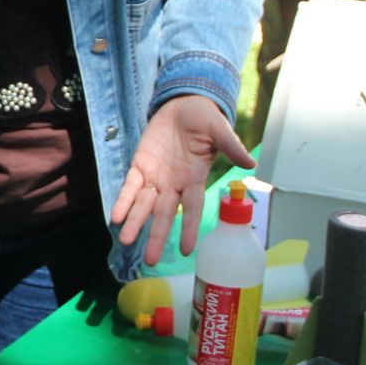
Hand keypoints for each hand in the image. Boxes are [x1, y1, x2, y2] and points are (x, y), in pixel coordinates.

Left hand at [112, 95, 254, 262]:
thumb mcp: (220, 131)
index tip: (187, 251)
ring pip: (144, 205)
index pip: (192, 209)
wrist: (184, 104)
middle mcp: (174, 184)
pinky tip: (115, 216)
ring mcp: (156, 176)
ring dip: (135, 222)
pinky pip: (130, 186)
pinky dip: (122, 200)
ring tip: (125, 241)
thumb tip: (251, 163)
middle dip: (157, 236)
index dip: (189, 228)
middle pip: (164, 215)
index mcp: (195, 180)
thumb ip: (231, 147)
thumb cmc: (205, 120)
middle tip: (150, 261)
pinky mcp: (140, 164)